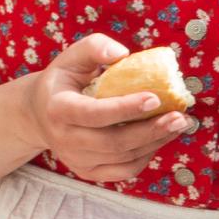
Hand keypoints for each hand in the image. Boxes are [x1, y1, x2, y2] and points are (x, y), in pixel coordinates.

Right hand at [20, 34, 191, 182]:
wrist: (39, 113)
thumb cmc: (64, 78)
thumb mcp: (72, 56)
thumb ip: (95, 47)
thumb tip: (122, 54)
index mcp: (59, 108)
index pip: (94, 114)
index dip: (125, 108)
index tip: (155, 97)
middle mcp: (65, 139)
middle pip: (113, 142)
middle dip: (150, 131)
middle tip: (180, 117)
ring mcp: (76, 159)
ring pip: (122, 158)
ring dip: (155, 143)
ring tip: (179, 124)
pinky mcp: (88, 171)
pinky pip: (123, 171)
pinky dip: (146, 157)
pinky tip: (161, 138)